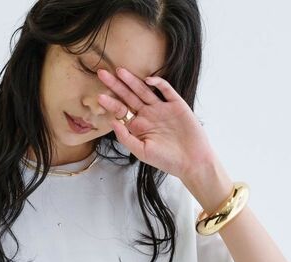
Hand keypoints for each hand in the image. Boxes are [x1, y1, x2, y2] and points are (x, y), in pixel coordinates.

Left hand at [96, 67, 215, 179]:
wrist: (191, 161)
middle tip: (102, 74)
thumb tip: (112, 121)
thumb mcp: (141, 151)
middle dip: (116, 85)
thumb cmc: (166, 160)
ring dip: (132, 81)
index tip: (99, 96)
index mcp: (138, 127)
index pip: (121, 111)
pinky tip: (147, 80)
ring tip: (119, 71)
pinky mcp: (176, 105)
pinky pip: (166, 90)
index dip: (110, 103)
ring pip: (144, 91)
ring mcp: (161, 108)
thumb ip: (126, 137)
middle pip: (129, 96)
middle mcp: (148, 115)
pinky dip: (158, 84)